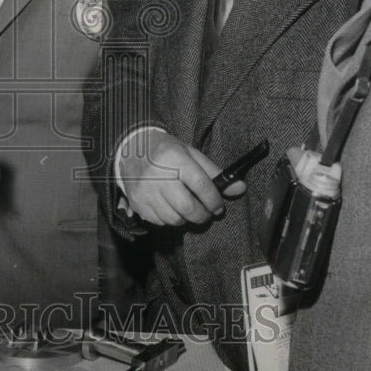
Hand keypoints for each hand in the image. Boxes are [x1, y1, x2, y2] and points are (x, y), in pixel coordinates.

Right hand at [119, 129, 245, 226]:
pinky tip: (170, 207)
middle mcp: (159, 176)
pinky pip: (159, 222)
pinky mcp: (137, 203)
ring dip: (186, 218)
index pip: (201, 185)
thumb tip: (239, 188)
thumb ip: (214, 172)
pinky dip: (169, 219)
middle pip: (187, 207)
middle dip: (202, 215)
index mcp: (175, 159)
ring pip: (174, 219)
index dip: (214, 200)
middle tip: (206, 212)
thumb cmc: (166, 151)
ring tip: (187, 208)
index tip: (218, 205)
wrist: (130, 149)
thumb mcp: (190, 153)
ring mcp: (146, 191)